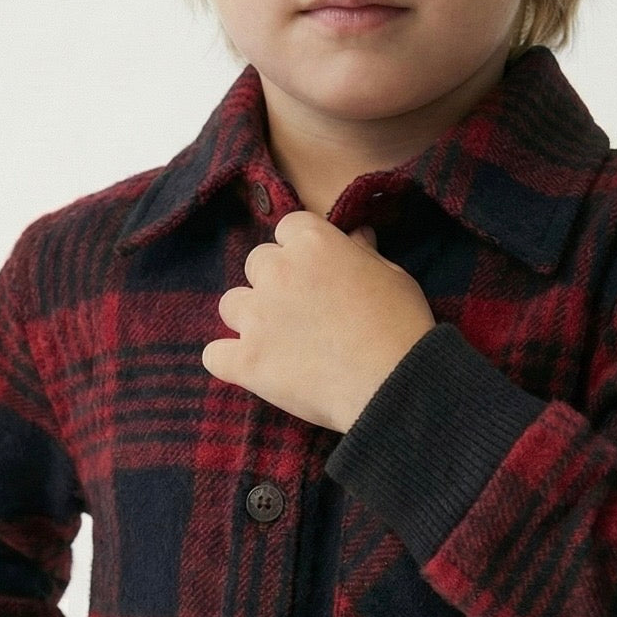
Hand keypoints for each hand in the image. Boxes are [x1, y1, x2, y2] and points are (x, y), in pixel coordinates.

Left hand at [202, 212, 437, 432]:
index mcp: (313, 243)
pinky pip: (214, 354)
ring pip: (231, 305)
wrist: (394, 386)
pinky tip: (251, 368)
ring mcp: (258, 317)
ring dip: (249, 318)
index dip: (301, 251)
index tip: (316, 273)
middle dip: (274, 283)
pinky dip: (229, 361)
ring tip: (278, 343)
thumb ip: (364, 254)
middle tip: (302, 312)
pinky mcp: (247, 360)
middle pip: (257, 264)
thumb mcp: (393, 277)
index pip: (288, 229)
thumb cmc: (401, 328)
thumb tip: (358, 236)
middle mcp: (278, 272)